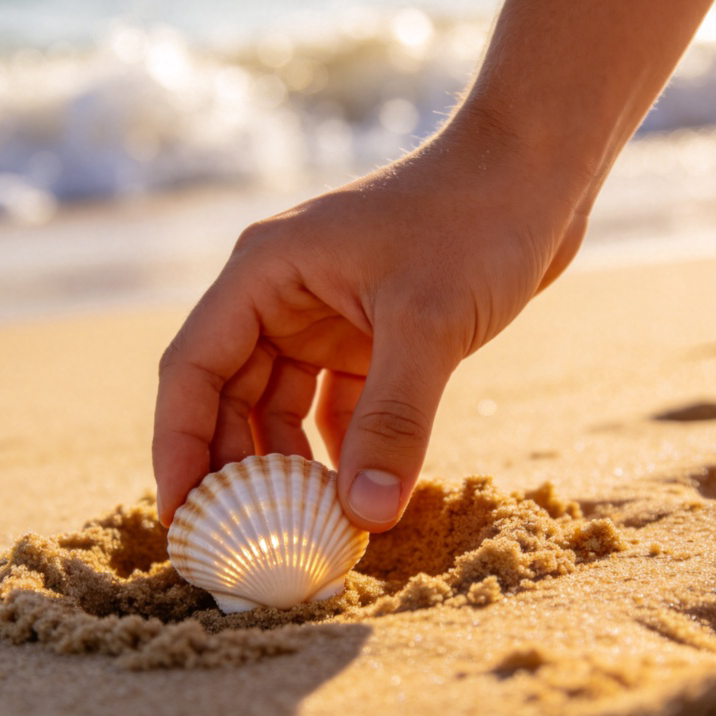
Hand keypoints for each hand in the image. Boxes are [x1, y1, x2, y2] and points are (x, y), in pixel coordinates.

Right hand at [152, 112, 589, 531]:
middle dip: (235, 469)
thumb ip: (394, 421)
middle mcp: (282, 294)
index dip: (178, 447)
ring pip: (283, 406)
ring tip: (298, 531)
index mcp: (263, 273)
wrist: (538, 172)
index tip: (182, 519)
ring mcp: (324, 314)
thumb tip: (366, 517)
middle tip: (241, 543)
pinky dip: (339, 449)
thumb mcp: (429, 323)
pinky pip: (336, 404)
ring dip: (289, 465)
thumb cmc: (475, 219)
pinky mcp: (369, 333)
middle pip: (230, 396)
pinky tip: (354, 494)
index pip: (191, 369)